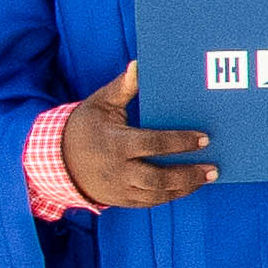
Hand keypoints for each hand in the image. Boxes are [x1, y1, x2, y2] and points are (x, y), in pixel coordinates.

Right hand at [60, 63, 211, 210]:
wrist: (54, 160)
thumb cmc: (83, 126)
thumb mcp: (100, 103)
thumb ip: (123, 87)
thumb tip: (138, 65)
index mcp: (115, 143)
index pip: (153, 144)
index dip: (180, 142)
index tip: (205, 139)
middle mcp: (117, 170)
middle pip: (158, 178)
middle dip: (188, 174)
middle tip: (213, 169)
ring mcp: (118, 188)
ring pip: (156, 194)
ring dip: (184, 188)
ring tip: (207, 178)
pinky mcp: (119, 200)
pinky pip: (148, 202)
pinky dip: (169, 196)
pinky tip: (187, 186)